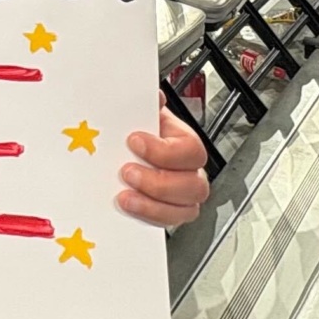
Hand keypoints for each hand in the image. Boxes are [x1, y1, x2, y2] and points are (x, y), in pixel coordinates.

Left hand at [117, 100, 209, 226]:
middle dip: (159, 183)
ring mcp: (182, 196)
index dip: (163, 150)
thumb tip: (153, 95)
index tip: (134, 140)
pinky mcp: (169, 213)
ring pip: (185, 209)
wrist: (131, 149)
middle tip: (128, 172)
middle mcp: (190, 171)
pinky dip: (149, 218)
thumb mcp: (142, 114)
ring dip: (153, 206)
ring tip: (125, 197)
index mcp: (185, 143)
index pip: (190, 149)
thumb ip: (147, 105)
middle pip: (193, 186)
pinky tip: (130, 209)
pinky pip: (168, 223)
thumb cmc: (141, 131)